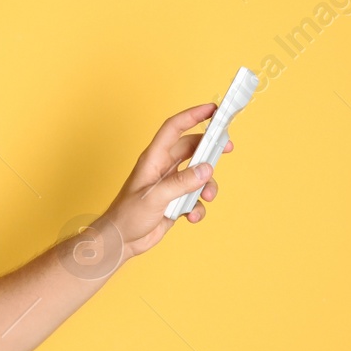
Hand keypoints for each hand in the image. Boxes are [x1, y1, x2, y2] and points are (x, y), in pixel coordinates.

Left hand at [100, 102, 232, 260]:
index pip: (173, 128)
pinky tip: (190, 217)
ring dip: (207, 186)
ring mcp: (170, 184)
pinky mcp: (175, 201)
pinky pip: (195, 198)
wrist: (121, 241)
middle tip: (228, 147)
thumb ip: (182, 183)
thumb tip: (206, 169)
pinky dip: (198, 207)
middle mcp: (163, 167)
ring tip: (208, 197)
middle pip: (191, 148)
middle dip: (210, 148)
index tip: (212, 109)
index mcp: (153, 159)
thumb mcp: (156, 197)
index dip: (192, 115)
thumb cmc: (128, 215)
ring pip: (198, 175)